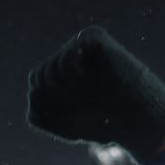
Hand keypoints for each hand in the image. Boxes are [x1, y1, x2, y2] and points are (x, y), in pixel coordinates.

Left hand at [26, 26, 164, 162]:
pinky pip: (67, 56)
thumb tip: (33, 90)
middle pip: (38, 76)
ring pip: (49, 68)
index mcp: (62, 76)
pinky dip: (74, 74)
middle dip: (56, 97)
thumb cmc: (101, 122)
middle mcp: (70, 58)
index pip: (36, 83)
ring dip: (66, 89)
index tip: (73, 111)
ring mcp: (81, 47)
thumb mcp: (62, 125)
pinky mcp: (94, 39)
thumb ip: (37, 113)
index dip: (49, 103)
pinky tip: (88, 79)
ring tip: (88, 93)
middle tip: (81, 103)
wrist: (132, 119)